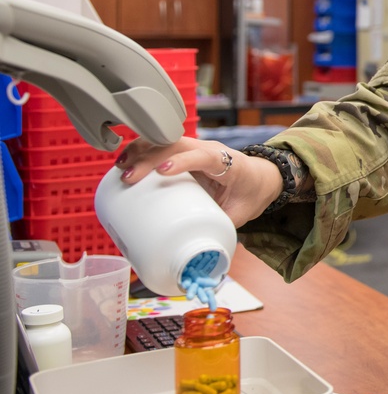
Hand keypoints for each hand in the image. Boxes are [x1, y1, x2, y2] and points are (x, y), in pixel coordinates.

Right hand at [115, 136, 284, 227]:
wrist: (260, 178)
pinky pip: (162, 146)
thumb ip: (222, 229)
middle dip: (150, 157)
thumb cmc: (251, 193)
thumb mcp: (241, 214)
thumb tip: (200, 252)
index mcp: (227, 162)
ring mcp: (196, 148)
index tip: (163, 171)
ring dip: (140, 150)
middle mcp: (209, 150)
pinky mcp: (185, 153)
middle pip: (177, 144)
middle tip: (128, 177)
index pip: (204, 156)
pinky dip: (142, 151)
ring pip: (166, 141)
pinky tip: (125, 162)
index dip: (183, 161)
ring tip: (120, 167)